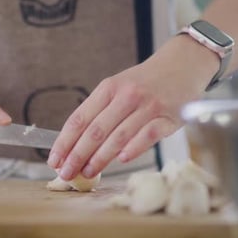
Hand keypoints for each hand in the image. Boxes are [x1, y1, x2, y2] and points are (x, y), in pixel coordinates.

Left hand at [47, 36, 218, 180]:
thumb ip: (100, 112)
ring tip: (87, 173)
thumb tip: (76, 146)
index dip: (64, 142)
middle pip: (95, 131)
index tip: (54, 159)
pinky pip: (148, 135)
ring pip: (118, 136)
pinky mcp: (168, 116)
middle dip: (77, 155)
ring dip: (100, 158)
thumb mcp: (118, 87)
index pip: (79, 119)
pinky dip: (133, 148)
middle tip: (65, 173)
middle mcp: (126, 95)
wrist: (183, 64)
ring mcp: (148, 106)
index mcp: (108, 88)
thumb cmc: (146, 82)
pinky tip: (121, 160)